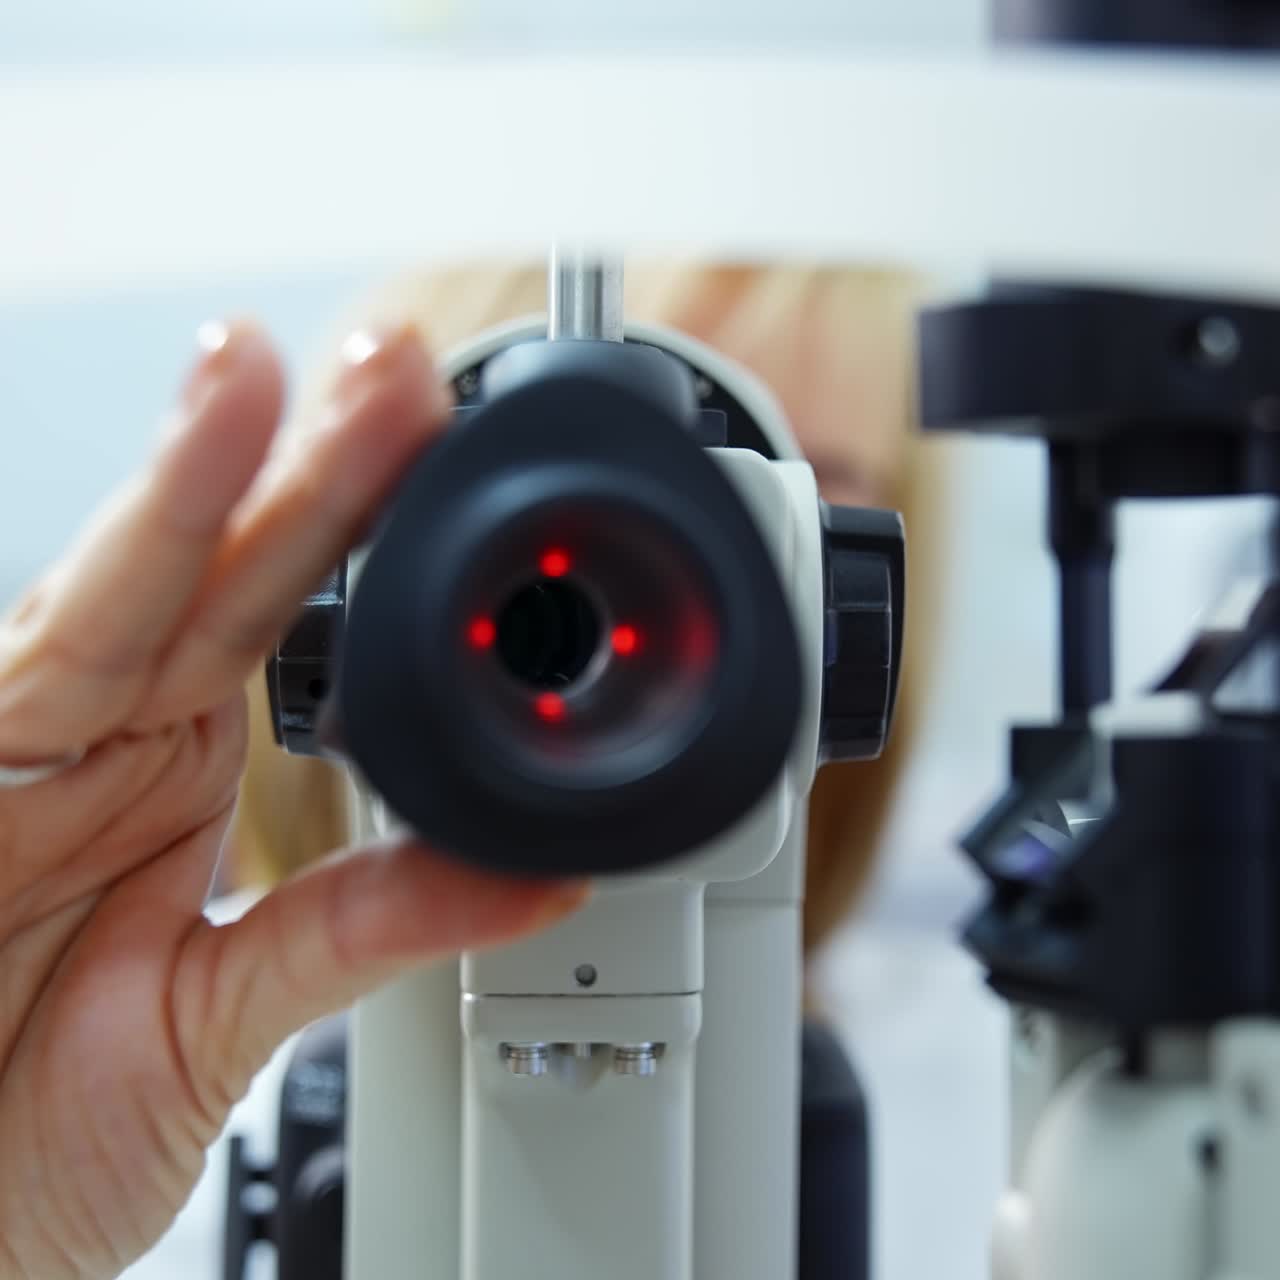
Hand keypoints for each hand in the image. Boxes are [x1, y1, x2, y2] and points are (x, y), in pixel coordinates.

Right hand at [0, 323, 586, 1279]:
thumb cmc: (36, 1125)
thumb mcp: (226, 1018)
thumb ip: (364, 929)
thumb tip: (531, 878)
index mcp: (177, 769)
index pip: (288, 619)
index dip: (364, 531)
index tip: (446, 455)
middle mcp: (111, 735)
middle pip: (228, 570)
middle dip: (314, 463)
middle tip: (396, 363)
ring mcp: (28, 742)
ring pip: (133, 582)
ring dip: (208, 472)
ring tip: (271, 369)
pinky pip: (52, 651)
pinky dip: (131, 551)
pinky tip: (189, 452)